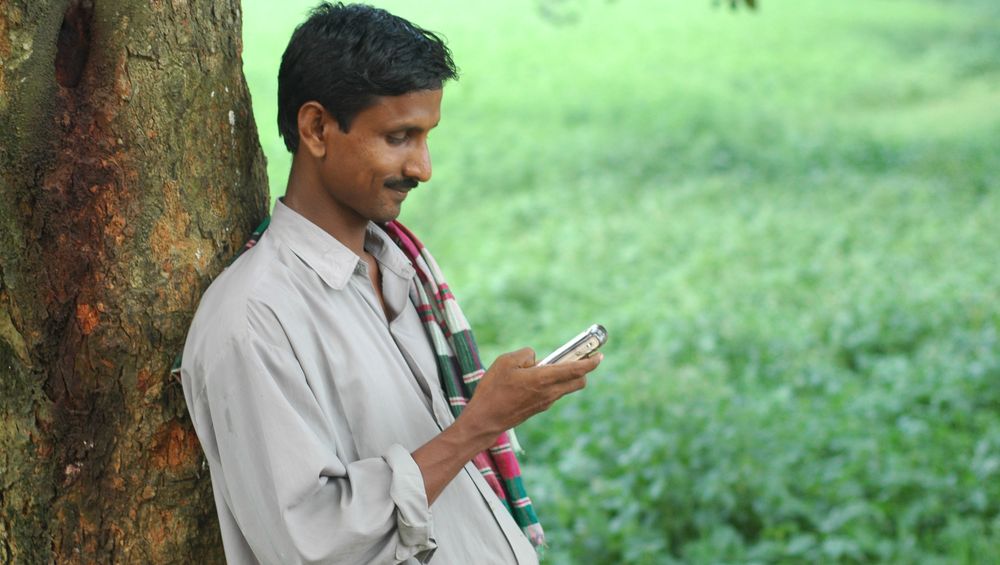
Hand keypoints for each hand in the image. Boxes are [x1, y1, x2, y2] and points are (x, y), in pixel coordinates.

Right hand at [412, 348, 601, 503]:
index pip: (575, 370)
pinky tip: (533, 377)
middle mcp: (549, 392)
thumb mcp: (506, 361)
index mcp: (543, 379)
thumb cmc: (493, 389)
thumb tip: (536, 359)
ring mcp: (545, 403)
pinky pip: (552, 393)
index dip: (590, 362)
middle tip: (580, 357)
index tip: (599, 354)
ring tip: (548, 364)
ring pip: (566, 388)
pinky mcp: (538, 408)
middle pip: (579, 382)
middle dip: (584, 370)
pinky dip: (552, 383)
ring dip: (565, 376)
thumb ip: (526, 354)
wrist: (485, 420)